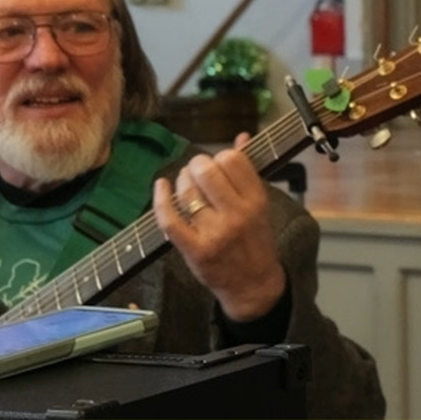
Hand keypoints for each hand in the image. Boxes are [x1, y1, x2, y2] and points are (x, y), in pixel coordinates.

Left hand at [152, 133, 283, 321]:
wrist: (252, 284)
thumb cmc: (255, 240)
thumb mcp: (259, 205)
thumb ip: (248, 172)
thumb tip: (242, 137)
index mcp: (256, 200)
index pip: (233, 160)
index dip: (220, 156)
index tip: (218, 164)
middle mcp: (237, 214)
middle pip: (207, 172)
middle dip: (197, 165)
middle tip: (197, 171)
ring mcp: (215, 233)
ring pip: (187, 192)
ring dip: (181, 180)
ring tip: (185, 183)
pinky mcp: (194, 249)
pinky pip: (170, 219)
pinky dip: (161, 199)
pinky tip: (161, 186)